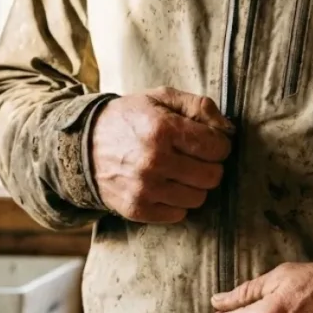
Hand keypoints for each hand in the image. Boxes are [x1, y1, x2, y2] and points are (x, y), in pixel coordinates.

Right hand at [91, 87, 233, 223]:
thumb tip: (229, 130)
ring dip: (194, 186)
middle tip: (194, 159)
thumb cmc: (129, 118)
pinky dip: (176, 203)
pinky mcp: (137, 209)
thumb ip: (199, 106)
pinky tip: (165, 187)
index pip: (217, 147)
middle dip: (209, 166)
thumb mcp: (161, 97)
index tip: (207, 143)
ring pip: (198, 198)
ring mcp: (145, 188)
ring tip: (179, 173)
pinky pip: (178, 214)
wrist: (83, 144)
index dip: (219, 145)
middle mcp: (154, 160)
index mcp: (163, 128)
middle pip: (212, 176)